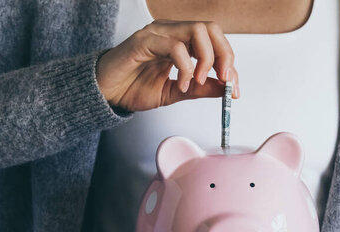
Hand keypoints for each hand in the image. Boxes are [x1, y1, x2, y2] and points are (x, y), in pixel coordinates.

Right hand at [96, 20, 239, 111]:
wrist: (106, 94)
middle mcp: (171, 32)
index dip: (229, 64)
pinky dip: (185, 67)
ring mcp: (157, 33)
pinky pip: (174, 46)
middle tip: (224, 81)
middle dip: (225, 55)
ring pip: (196, 31)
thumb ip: (199, 88)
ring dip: (206, 59)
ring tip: (198, 82)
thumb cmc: (133, 88)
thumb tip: (224, 89)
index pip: (214, 41)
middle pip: (210, 29)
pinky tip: (182, 84)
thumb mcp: (176, 92)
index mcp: (181, 41)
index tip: (233, 89)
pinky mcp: (144, 41)